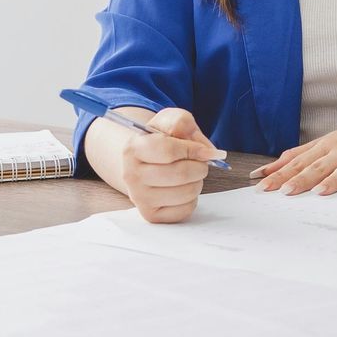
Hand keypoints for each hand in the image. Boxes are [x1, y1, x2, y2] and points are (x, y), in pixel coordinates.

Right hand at [116, 108, 222, 224]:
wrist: (145, 163)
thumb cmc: (161, 140)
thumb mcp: (169, 121)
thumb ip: (183, 123)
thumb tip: (204, 149)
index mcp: (133, 149)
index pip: (169, 151)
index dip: (194, 150)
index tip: (205, 151)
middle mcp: (131, 175)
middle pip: (180, 174)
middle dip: (200, 166)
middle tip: (199, 163)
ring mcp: (139, 198)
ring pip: (186, 192)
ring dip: (198, 182)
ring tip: (190, 175)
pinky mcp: (151, 215)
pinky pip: (185, 210)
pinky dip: (192, 199)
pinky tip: (183, 189)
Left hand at [251, 124, 336, 195]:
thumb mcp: (328, 145)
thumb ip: (299, 157)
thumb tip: (267, 170)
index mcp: (328, 145)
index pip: (300, 160)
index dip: (281, 173)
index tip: (262, 186)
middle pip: (320, 165)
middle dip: (301, 178)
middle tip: (284, 192)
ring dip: (333, 180)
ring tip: (320, 192)